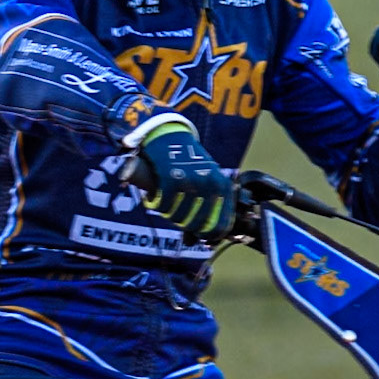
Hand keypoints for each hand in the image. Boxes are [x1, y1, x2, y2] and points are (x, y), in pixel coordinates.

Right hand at [137, 126, 235, 240]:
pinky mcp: (171, 179)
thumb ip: (205, 210)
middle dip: (185, 225)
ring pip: (179, 218)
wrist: (171, 136)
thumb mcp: (205, 182)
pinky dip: (156, 205)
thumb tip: (196, 242)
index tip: (197, 236)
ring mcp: (191, 182)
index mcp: (223, 187)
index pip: (221, 226)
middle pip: (198, 225)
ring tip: (167, 203)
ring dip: (169, 214)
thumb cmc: (189, 164)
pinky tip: (155, 197)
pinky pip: (163, 207)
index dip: (208, 236)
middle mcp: (210, 184)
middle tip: (177, 215)